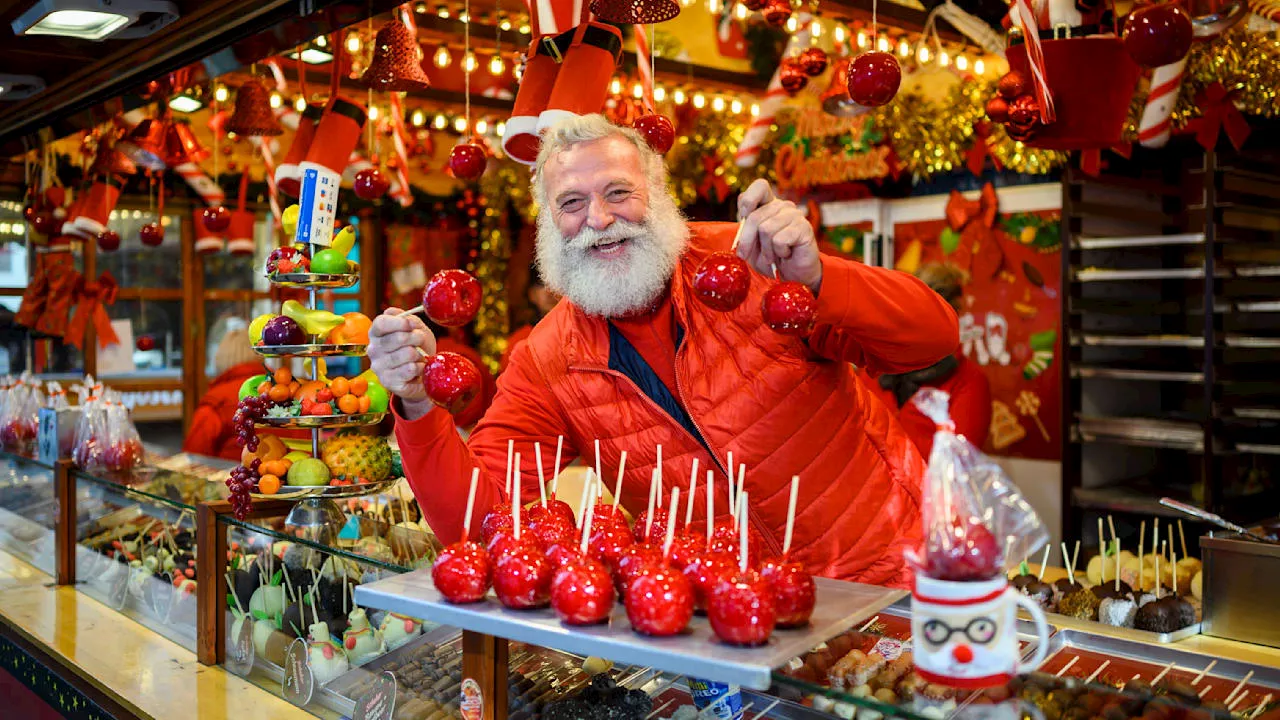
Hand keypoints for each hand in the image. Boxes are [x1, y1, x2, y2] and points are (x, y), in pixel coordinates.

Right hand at [368, 308, 435, 412]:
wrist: (421, 374)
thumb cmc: (417, 349)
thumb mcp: (415, 329)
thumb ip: (410, 320)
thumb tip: (408, 319)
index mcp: (376, 333)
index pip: (381, 323)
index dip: (400, 322)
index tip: (413, 325)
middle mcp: (373, 349)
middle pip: (398, 338)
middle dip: (417, 338)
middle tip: (421, 341)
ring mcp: (378, 366)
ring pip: (407, 353)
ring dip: (420, 355)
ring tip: (419, 357)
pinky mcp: (388, 381)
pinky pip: (410, 369)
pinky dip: (420, 367)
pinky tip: (417, 369)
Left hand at [736, 179, 822, 293]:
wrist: (792, 275)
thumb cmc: (771, 258)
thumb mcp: (750, 245)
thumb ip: (744, 230)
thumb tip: (741, 219)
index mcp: (769, 205)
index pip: (760, 186)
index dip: (748, 199)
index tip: (743, 215)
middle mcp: (783, 206)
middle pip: (755, 217)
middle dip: (746, 241)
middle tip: (745, 255)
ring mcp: (795, 215)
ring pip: (766, 229)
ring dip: (766, 250)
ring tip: (773, 256)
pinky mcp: (804, 228)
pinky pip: (780, 240)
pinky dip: (779, 252)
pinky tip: (786, 253)